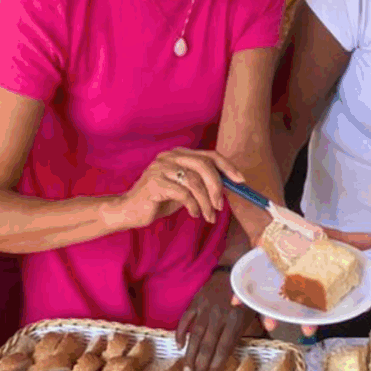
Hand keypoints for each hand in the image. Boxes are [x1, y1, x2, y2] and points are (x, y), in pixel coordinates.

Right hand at [119, 148, 243, 226]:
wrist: (130, 211)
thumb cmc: (160, 200)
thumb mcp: (185, 189)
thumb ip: (202, 183)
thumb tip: (229, 186)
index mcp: (179, 154)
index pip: (209, 155)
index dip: (227, 167)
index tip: (240, 181)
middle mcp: (170, 156)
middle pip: (203, 165)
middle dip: (216, 187)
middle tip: (220, 206)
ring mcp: (160, 167)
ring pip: (194, 181)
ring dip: (206, 202)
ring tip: (208, 216)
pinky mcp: (154, 182)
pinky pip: (183, 193)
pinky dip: (193, 206)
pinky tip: (194, 214)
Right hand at [176, 270, 261, 370]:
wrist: (233, 266)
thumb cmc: (247, 292)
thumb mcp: (257, 307)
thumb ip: (262, 320)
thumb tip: (271, 330)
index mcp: (236, 318)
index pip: (225, 346)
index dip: (217, 363)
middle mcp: (219, 315)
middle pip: (208, 345)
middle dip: (201, 365)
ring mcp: (205, 308)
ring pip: (195, 336)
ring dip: (190, 355)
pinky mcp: (196, 302)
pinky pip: (185, 319)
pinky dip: (180, 332)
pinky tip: (178, 347)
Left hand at [249, 224, 370, 338]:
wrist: (277, 220)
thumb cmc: (305, 236)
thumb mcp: (329, 237)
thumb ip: (352, 242)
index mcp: (312, 285)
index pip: (321, 306)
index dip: (323, 317)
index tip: (324, 326)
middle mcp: (293, 289)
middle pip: (297, 311)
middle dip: (299, 322)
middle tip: (304, 331)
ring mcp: (274, 285)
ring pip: (272, 306)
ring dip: (269, 316)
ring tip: (269, 323)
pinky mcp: (256, 276)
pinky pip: (245, 290)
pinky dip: (239, 296)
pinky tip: (235, 301)